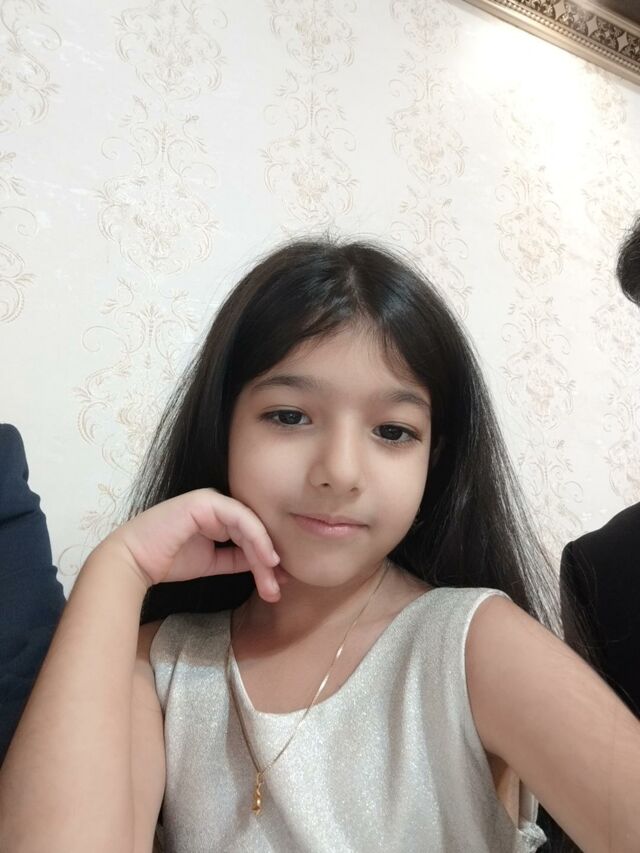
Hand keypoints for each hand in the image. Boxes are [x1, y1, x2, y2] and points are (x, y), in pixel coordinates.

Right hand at [102, 489, 280, 601]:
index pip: (250, 536)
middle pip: (254, 532)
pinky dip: (257, 538)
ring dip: (264, 554)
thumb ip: (236, 559)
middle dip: (268, 562)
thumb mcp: (212, 563)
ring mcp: (212, 501)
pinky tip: (266, 558)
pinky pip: (241, 518)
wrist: (134, 561)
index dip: (266, 559)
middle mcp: (217, 505)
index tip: (278, 584)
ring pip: (251, 526)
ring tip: (274, 578)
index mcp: (218, 516)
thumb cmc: (167, 561)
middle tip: (278, 588)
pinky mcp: (206, 501)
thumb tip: (266, 566)